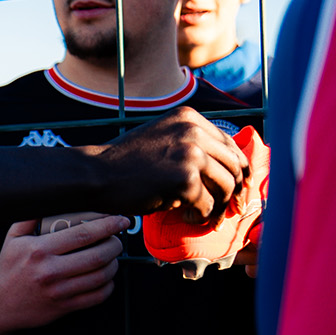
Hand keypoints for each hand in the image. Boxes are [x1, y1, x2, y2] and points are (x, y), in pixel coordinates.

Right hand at [0, 216, 128, 331]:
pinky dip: (108, 286)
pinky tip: (105, 278)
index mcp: (39, 250)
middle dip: (115, 245)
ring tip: (112, 257)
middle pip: (97, 255)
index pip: (83, 234)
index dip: (107, 225)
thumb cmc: (8, 268)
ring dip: (113, 264)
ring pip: (100, 276)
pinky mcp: (64, 307)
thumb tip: (48, 196)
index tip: (119, 220)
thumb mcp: (13, 238)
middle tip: (117, 239)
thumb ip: (30, 216)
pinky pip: (97, 297)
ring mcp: (58, 292)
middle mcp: (50, 271)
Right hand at [93, 109, 249, 221]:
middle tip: (228, 211)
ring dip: (217, 207)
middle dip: (235, 192)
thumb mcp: (163, 139)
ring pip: (226, 187)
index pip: (231, 145)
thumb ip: (191, 144)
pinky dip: (198, 217)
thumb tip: (227, 167)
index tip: (237, 191)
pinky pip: (207, 205)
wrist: (96, 174)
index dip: (239, 171)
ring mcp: (190, 154)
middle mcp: (193, 130)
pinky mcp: (185, 180)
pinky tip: (182, 217)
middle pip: (235, 166)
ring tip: (199, 215)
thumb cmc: (126, 163)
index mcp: (190, 117)